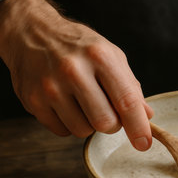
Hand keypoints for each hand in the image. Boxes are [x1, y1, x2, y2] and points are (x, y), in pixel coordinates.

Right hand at [0, 0, 152, 150]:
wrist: (30, 34)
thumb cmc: (78, 47)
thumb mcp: (111, 56)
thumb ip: (130, 87)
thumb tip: (146, 116)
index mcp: (100, 57)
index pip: (126, 101)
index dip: (138, 127)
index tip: (144, 144)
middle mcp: (74, 71)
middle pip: (105, 123)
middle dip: (112, 124)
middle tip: (106, 108)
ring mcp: (50, 87)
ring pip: (83, 131)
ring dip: (89, 124)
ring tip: (82, 102)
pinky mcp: (33, 101)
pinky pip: (62, 131)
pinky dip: (69, 124)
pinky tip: (65, 103)